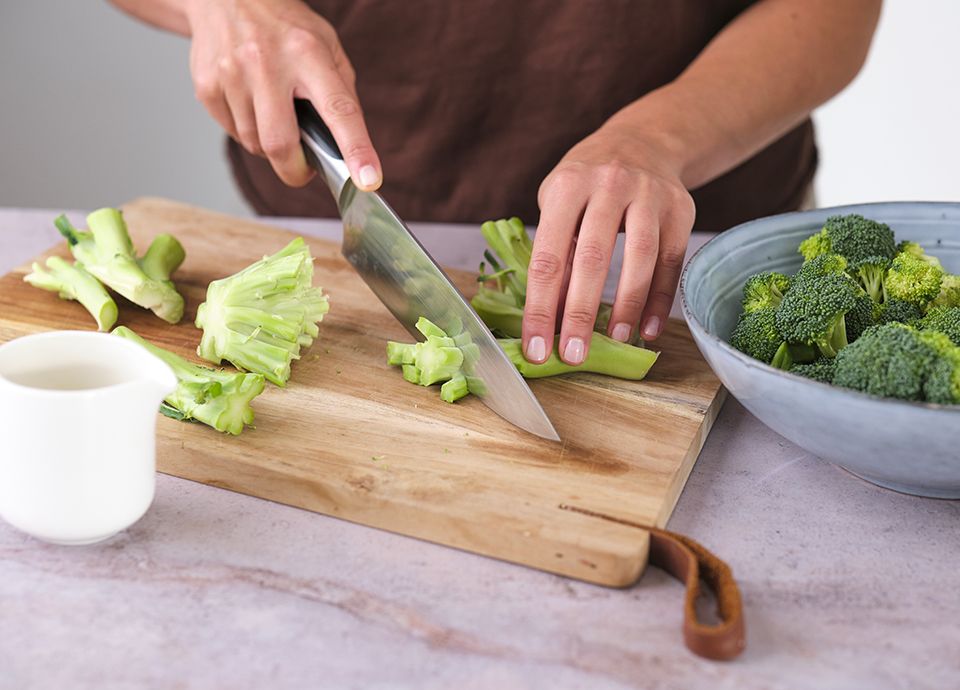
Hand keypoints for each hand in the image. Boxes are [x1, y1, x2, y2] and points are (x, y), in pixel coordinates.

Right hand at [185, 0, 381, 188]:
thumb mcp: (325, 46)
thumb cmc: (284, 27)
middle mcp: (267, 64)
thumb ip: (341, 93)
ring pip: (254, 145)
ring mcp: (232, 75)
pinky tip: (250, 104)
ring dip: (270, 147)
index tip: (367, 180)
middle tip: (304, 170)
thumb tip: (349, 146)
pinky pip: (233, 133)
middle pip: (280, 144)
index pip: (339, 110)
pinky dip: (247, 131)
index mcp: (308, 54)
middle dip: (295, 171)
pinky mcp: (207, 86)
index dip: (356, 149)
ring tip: (274, 116)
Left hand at [522, 125, 694, 364]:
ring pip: (641, 258)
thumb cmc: (587, 183)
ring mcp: (649, 195)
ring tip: (614, 340)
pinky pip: (672, 261)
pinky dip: (661, 299)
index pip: (547, 257)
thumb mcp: (558, 206)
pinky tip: (648, 328)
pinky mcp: (681, 209)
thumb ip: (556, 255)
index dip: (540, 307)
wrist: (641, 142)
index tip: (536, 346)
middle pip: (593, 258)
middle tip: (572, 354)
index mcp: (567, 187)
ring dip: (627, 305)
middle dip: (579, 313)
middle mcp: (609, 185)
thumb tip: (550, 316)